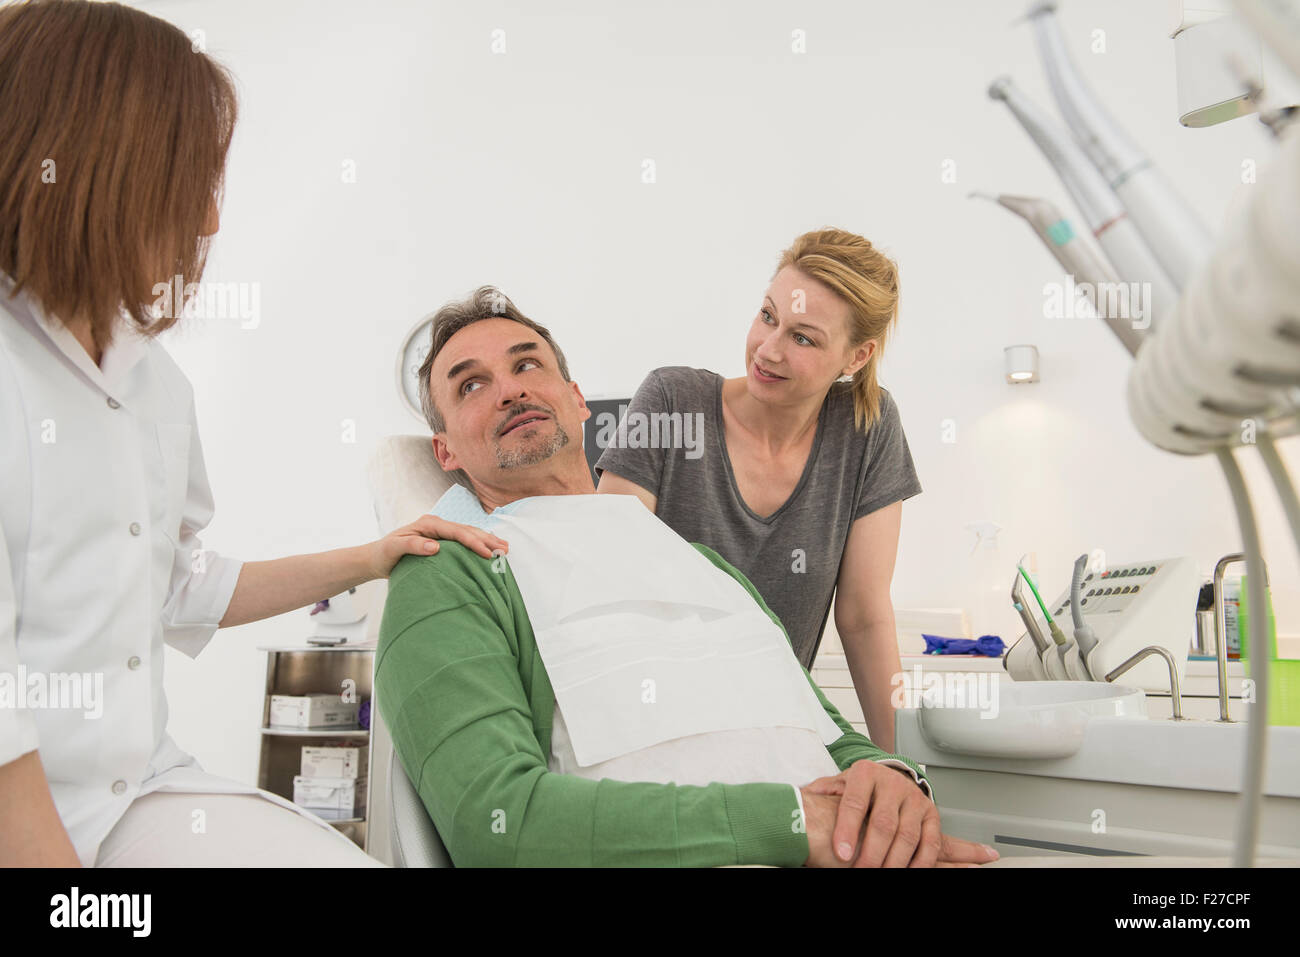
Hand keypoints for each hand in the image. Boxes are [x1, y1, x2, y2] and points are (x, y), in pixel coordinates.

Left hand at [366, 515, 507, 577]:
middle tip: (505, 549)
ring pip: (468, 533)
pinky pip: (464, 540)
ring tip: (505, 548)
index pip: (457, 532)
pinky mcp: (441, 539)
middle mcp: (436, 524)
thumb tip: (435, 546)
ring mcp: (440, 531)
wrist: (377, 557)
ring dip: (487, 540)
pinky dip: (478, 544)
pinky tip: (489, 548)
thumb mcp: (394, 549)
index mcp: (428, 523)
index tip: (488, 553)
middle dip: (487, 539)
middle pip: (467, 530)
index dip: (474, 542)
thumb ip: (414, 546)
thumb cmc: (384, 554)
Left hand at [803, 760, 997, 866]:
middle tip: (861, 871)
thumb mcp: (839, 783)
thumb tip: (801, 801)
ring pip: (907, 836)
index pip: (855, 803)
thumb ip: (823, 792)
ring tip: (880, 875)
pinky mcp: (931, 814)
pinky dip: (919, 863)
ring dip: (894, 862)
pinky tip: (906, 872)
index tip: (841, 853)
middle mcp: (892, 783)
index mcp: (865, 773)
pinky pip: (929, 843)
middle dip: (871, 853)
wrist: (891, 779)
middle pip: (884, 823)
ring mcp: (914, 798)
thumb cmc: (861, 788)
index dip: (847, 830)